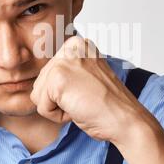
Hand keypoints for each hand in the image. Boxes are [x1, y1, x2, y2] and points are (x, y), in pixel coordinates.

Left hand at [30, 36, 145, 143]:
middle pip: (41, 82)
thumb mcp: (85, 76)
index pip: (49, 73)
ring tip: (82, 103)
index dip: (65, 91)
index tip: (87, 91)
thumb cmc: (108, 104)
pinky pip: (41, 106)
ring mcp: (63, 61)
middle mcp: (70, 47)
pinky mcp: (57, 79)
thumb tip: (41, 80)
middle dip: (58, 99)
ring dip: (57, 107)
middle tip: (85, 99)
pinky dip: (57, 116)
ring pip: (38, 94)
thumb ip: (66, 71)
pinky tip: (78, 109)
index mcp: (77, 44)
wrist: (125, 119)